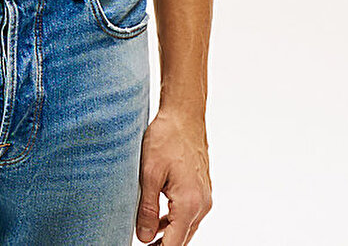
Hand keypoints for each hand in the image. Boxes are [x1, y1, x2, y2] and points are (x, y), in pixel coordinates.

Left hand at [136, 109, 212, 245]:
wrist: (184, 115)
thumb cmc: (167, 137)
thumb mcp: (149, 173)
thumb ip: (147, 209)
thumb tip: (144, 238)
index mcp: (189, 203)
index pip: (174, 244)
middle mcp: (202, 204)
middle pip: (182, 239)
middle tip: (143, 244)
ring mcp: (204, 197)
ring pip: (186, 228)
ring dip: (168, 236)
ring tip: (146, 238)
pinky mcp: (201, 190)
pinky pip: (188, 214)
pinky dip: (174, 221)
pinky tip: (158, 221)